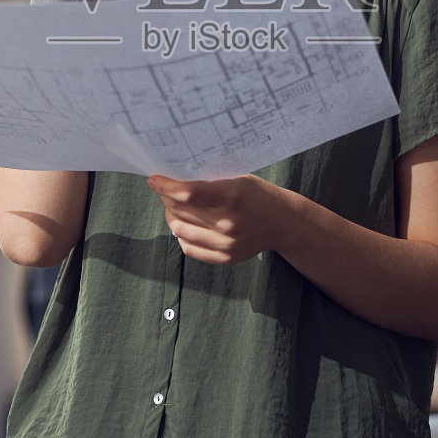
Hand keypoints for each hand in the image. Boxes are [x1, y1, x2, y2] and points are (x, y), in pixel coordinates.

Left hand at [147, 173, 288, 264]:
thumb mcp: (237, 179)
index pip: (189, 193)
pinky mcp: (225, 258)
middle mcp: (228, 223)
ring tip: (174, 207)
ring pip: (179, 230)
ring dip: (171, 216)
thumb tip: (173, 180)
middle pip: (180, 211)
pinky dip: (181, 234)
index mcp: (232, 196)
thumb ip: (209, 181)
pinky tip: (186, 223)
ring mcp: (226, 244)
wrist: (283, 223)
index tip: (154, 179)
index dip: (166, 186)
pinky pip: (188, 248)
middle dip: (166, 198)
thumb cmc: (257, 195)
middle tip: (165, 190)